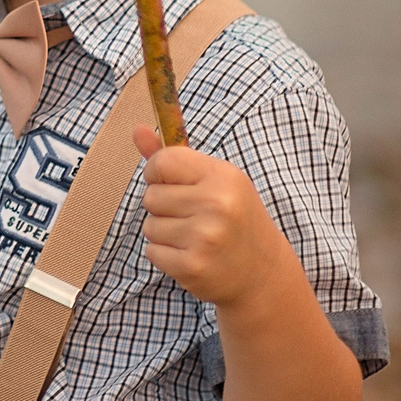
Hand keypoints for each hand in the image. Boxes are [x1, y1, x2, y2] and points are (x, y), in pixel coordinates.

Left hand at [131, 124, 284, 309]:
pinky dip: (166, 256)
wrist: (263, 272)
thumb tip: (137, 128)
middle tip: (192, 216)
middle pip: (151, 196)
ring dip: (164, 233)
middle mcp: (217, 204)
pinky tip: (192, 256)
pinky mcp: (193, 266)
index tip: (170, 183)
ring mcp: (205, 237)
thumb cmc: (234, 218)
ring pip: (150, 226)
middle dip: (163, 207)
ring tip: (194, 237)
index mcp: (223, 177)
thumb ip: (174, 157)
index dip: (158, 173)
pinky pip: (152, 252)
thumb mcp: (215, 181)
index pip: (163, 162)